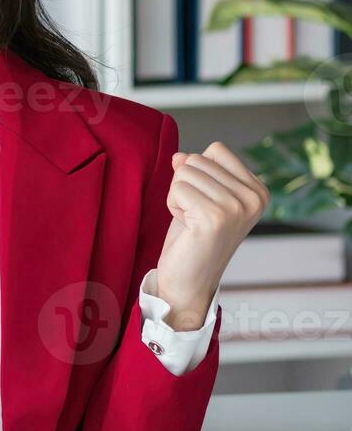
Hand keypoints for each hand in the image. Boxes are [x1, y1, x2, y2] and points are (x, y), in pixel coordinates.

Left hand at [153, 141, 269, 329]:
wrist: (188, 281)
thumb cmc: (193, 239)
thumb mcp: (199, 197)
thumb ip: (195, 172)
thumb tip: (179, 156)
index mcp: (258, 190)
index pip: (216, 150)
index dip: (199, 173)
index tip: (204, 202)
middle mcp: (253, 197)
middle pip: (197, 159)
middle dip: (185, 185)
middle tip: (195, 215)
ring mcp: (237, 207)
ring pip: (185, 172)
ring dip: (177, 196)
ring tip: (191, 221)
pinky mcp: (215, 217)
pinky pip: (178, 188)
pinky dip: (173, 205)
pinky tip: (186, 226)